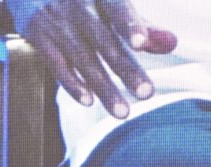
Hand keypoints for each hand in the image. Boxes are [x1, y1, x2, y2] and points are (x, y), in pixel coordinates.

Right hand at [10, 0, 176, 118]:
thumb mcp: (108, 2)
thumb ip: (139, 24)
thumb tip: (172, 43)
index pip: (117, 8)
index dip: (129, 24)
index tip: (140, 43)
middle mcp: (78, 4)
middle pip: (105, 41)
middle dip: (126, 69)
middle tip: (146, 93)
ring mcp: (57, 21)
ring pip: (83, 59)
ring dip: (104, 87)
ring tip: (122, 111)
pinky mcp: (38, 35)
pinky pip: (56, 63)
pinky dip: (72, 83)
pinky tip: (88, 101)